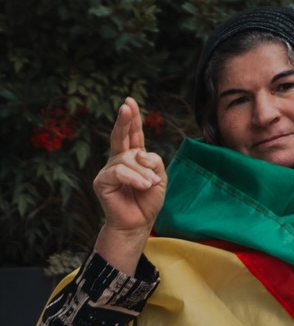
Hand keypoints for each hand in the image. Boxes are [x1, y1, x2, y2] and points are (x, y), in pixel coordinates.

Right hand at [93, 99, 166, 276]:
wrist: (138, 223)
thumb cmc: (148, 200)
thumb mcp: (160, 176)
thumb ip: (154, 161)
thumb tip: (138, 153)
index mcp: (134, 157)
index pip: (133, 135)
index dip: (132, 119)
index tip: (129, 102)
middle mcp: (119, 160)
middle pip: (120, 136)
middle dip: (124, 120)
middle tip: (126, 106)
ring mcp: (109, 170)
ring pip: (128, 159)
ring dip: (143, 172)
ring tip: (150, 185)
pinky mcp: (102, 182)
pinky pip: (120, 172)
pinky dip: (135, 178)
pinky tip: (143, 186)